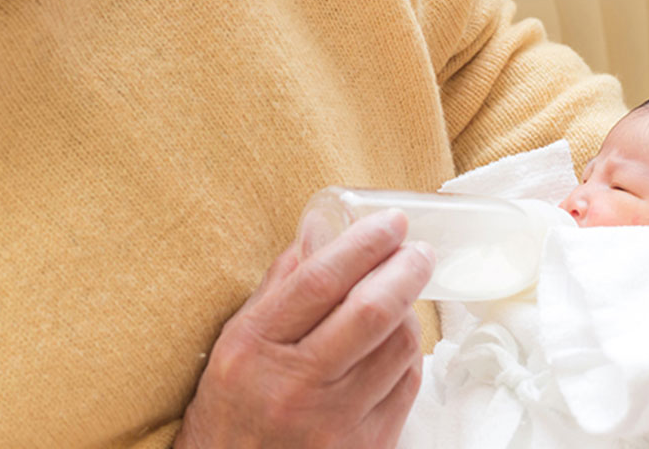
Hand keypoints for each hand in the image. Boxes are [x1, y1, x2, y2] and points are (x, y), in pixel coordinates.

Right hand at [175, 209, 434, 448]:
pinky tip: (396, 343)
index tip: (390, 222)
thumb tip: (318, 231)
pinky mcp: (366, 447)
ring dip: (410, 311)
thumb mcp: (233, 348)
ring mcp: (334, 421)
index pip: (319, 281)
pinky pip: (407, 385)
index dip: (363, 244)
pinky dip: (408, 355)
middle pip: (371, 310)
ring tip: (404, 296)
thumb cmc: (230, 416)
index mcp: (254, 349)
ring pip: (399, 347)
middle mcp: (294, 385)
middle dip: (405, 270)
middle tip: (418, 251)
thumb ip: (278, 288)